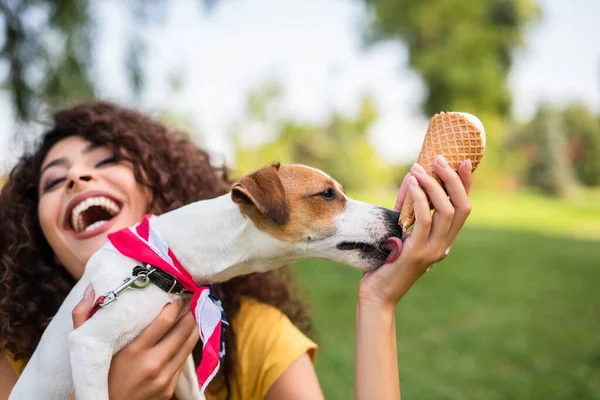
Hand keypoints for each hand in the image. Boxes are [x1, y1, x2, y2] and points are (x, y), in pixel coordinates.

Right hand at [71, 286, 199, 399]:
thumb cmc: (94, 376)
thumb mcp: (85, 347)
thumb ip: (83, 316)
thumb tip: (91, 289)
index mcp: (132, 351)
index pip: (164, 321)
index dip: (175, 305)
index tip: (177, 295)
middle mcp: (152, 364)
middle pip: (183, 331)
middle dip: (190, 313)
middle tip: (192, 300)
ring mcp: (163, 378)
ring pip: (188, 346)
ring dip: (193, 328)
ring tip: (193, 314)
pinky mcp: (168, 389)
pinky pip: (183, 362)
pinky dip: (186, 347)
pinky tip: (185, 337)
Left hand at [358, 156, 472, 309]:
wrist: (378, 294)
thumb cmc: (386, 262)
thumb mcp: (401, 231)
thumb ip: (409, 208)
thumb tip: (411, 178)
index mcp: (444, 241)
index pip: (464, 208)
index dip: (466, 184)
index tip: (464, 161)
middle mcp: (444, 245)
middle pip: (462, 206)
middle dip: (453, 179)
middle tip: (439, 159)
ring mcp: (433, 250)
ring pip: (446, 210)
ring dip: (433, 185)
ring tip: (418, 169)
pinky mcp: (417, 252)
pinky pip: (424, 219)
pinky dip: (419, 198)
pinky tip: (411, 184)